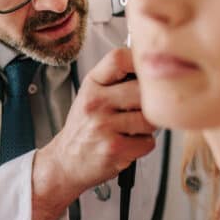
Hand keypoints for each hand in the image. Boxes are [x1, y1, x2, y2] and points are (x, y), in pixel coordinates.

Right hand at [31, 48, 157, 219]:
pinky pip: (148, 142)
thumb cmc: (84, 128)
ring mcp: (104, 126)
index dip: (139, 62)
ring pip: (150, 119)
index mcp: (92, 85)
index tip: (146, 72)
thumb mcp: (91, 95)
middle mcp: (96, 102)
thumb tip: (152, 68)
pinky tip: (128, 144)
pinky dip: (143, 146)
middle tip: (138, 111)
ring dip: (147, 128)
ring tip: (130, 130)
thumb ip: (116, 80)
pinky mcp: (115, 149)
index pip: (119, 59)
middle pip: (143, 90)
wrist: (66, 161)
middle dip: (149, 103)